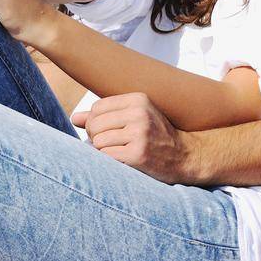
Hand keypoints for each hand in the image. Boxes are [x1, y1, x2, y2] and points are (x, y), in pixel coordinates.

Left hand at [73, 92, 199, 183]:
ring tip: (117, 152)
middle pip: (95, 124)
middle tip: (108, 145)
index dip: (95, 121)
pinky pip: (107, 156)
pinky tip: (122, 160)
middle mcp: (139, 114)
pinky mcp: (138, 155)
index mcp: (138, 99)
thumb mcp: (134, 117)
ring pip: (98, 141)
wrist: (185, 157)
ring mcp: (140, 134)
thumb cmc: (155, 136)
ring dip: (102, 151)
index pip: (97, 107)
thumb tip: (74, 118)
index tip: (106, 131)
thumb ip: (103, 115)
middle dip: (95, 137)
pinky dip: (109, 161)